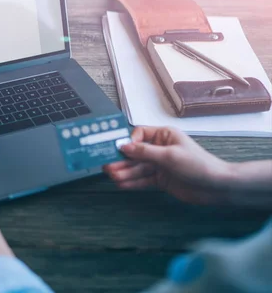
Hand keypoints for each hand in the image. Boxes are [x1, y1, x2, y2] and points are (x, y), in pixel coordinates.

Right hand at [103, 126, 232, 204]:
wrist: (217, 187)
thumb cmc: (197, 165)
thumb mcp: (170, 156)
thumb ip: (145, 152)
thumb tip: (123, 147)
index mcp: (164, 135)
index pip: (139, 135)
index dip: (128, 142)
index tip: (118, 151)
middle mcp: (159, 148)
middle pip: (135, 153)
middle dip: (122, 160)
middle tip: (107, 166)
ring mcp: (159, 165)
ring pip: (137, 167)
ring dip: (125, 172)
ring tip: (112, 177)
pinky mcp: (160, 179)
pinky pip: (142, 179)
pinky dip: (132, 182)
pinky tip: (121, 184)